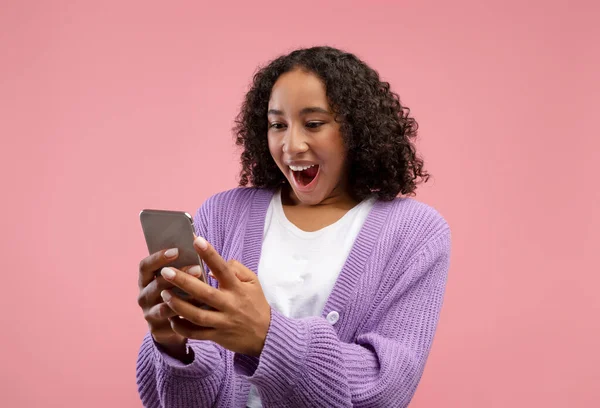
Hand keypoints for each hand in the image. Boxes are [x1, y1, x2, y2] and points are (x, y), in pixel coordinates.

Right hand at [137, 249, 203, 353]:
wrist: (173, 326)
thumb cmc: (178, 294)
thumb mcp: (176, 280)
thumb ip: (181, 266)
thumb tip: (196, 245)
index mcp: (145, 280)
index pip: (145, 266)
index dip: (158, 257)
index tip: (176, 250)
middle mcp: (143, 296)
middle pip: (156, 284)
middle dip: (178, 276)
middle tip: (198, 268)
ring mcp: (149, 314)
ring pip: (164, 306)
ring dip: (184, 298)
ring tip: (202, 291)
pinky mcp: (157, 330)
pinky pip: (172, 323)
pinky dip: (187, 315)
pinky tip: (201, 309)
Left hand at [159, 237, 270, 356]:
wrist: (266, 335)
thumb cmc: (256, 304)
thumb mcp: (253, 282)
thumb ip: (236, 269)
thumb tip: (215, 265)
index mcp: (237, 288)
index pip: (223, 268)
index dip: (209, 254)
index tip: (196, 240)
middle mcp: (229, 304)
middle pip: (204, 293)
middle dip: (183, 281)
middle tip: (165, 271)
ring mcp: (223, 322)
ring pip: (196, 315)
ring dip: (178, 305)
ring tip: (163, 294)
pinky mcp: (217, 336)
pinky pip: (196, 333)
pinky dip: (182, 327)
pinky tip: (171, 318)